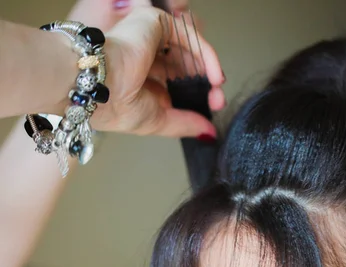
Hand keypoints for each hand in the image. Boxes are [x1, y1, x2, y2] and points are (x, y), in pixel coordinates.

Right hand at [91, 5, 224, 136]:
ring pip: (190, 50)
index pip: (177, 83)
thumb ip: (184, 123)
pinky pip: (190, 37)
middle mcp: (145, 56)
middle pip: (186, 66)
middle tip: (217, 100)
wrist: (96, 86)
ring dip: (208, 71)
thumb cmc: (111, 105)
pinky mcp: (156, 22)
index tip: (212, 107)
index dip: (196, 95)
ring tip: (216, 90)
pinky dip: (207, 56)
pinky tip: (214, 76)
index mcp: (141, 79)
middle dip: (205, 85)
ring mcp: (150, 38)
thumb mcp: (157, 121)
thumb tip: (208, 132)